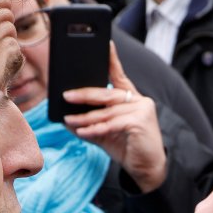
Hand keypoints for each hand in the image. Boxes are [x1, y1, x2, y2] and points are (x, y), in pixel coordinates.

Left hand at [62, 44, 166, 193]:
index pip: (119, 74)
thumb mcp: (105, 133)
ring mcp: (142, 109)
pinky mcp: (141, 122)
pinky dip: (96, 128)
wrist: (147, 169)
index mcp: (130, 98)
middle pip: (107, 93)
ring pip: (107, 111)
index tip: (106, 43)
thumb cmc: (127, 147)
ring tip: (69, 120)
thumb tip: (66, 119)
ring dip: (85, 117)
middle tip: (66, 96)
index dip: (112, 59)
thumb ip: (90, 123)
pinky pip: (112, 123)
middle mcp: (139, 100)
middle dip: (84, 94)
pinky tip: (82, 132)